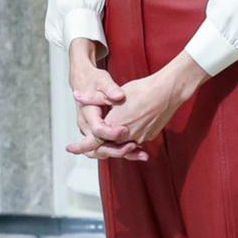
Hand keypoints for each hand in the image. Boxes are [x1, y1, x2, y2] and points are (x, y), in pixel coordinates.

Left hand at [72, 52, 207, 159]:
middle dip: (96, 146)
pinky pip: (133, 142)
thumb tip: (76, 95)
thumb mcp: (113, 93)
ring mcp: (139, 138)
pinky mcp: (148, 137)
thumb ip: (93, 98)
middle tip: (84, 145)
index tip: (69, 148)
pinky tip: (123, 133)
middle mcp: (126, 136)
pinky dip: (126, 140)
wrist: (167, 92)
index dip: (80, 146)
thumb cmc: (140, 89)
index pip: (94, 141)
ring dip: (112, 144)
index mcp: (114, 125)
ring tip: (104, 137)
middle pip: (106, 146)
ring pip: (121, 145)